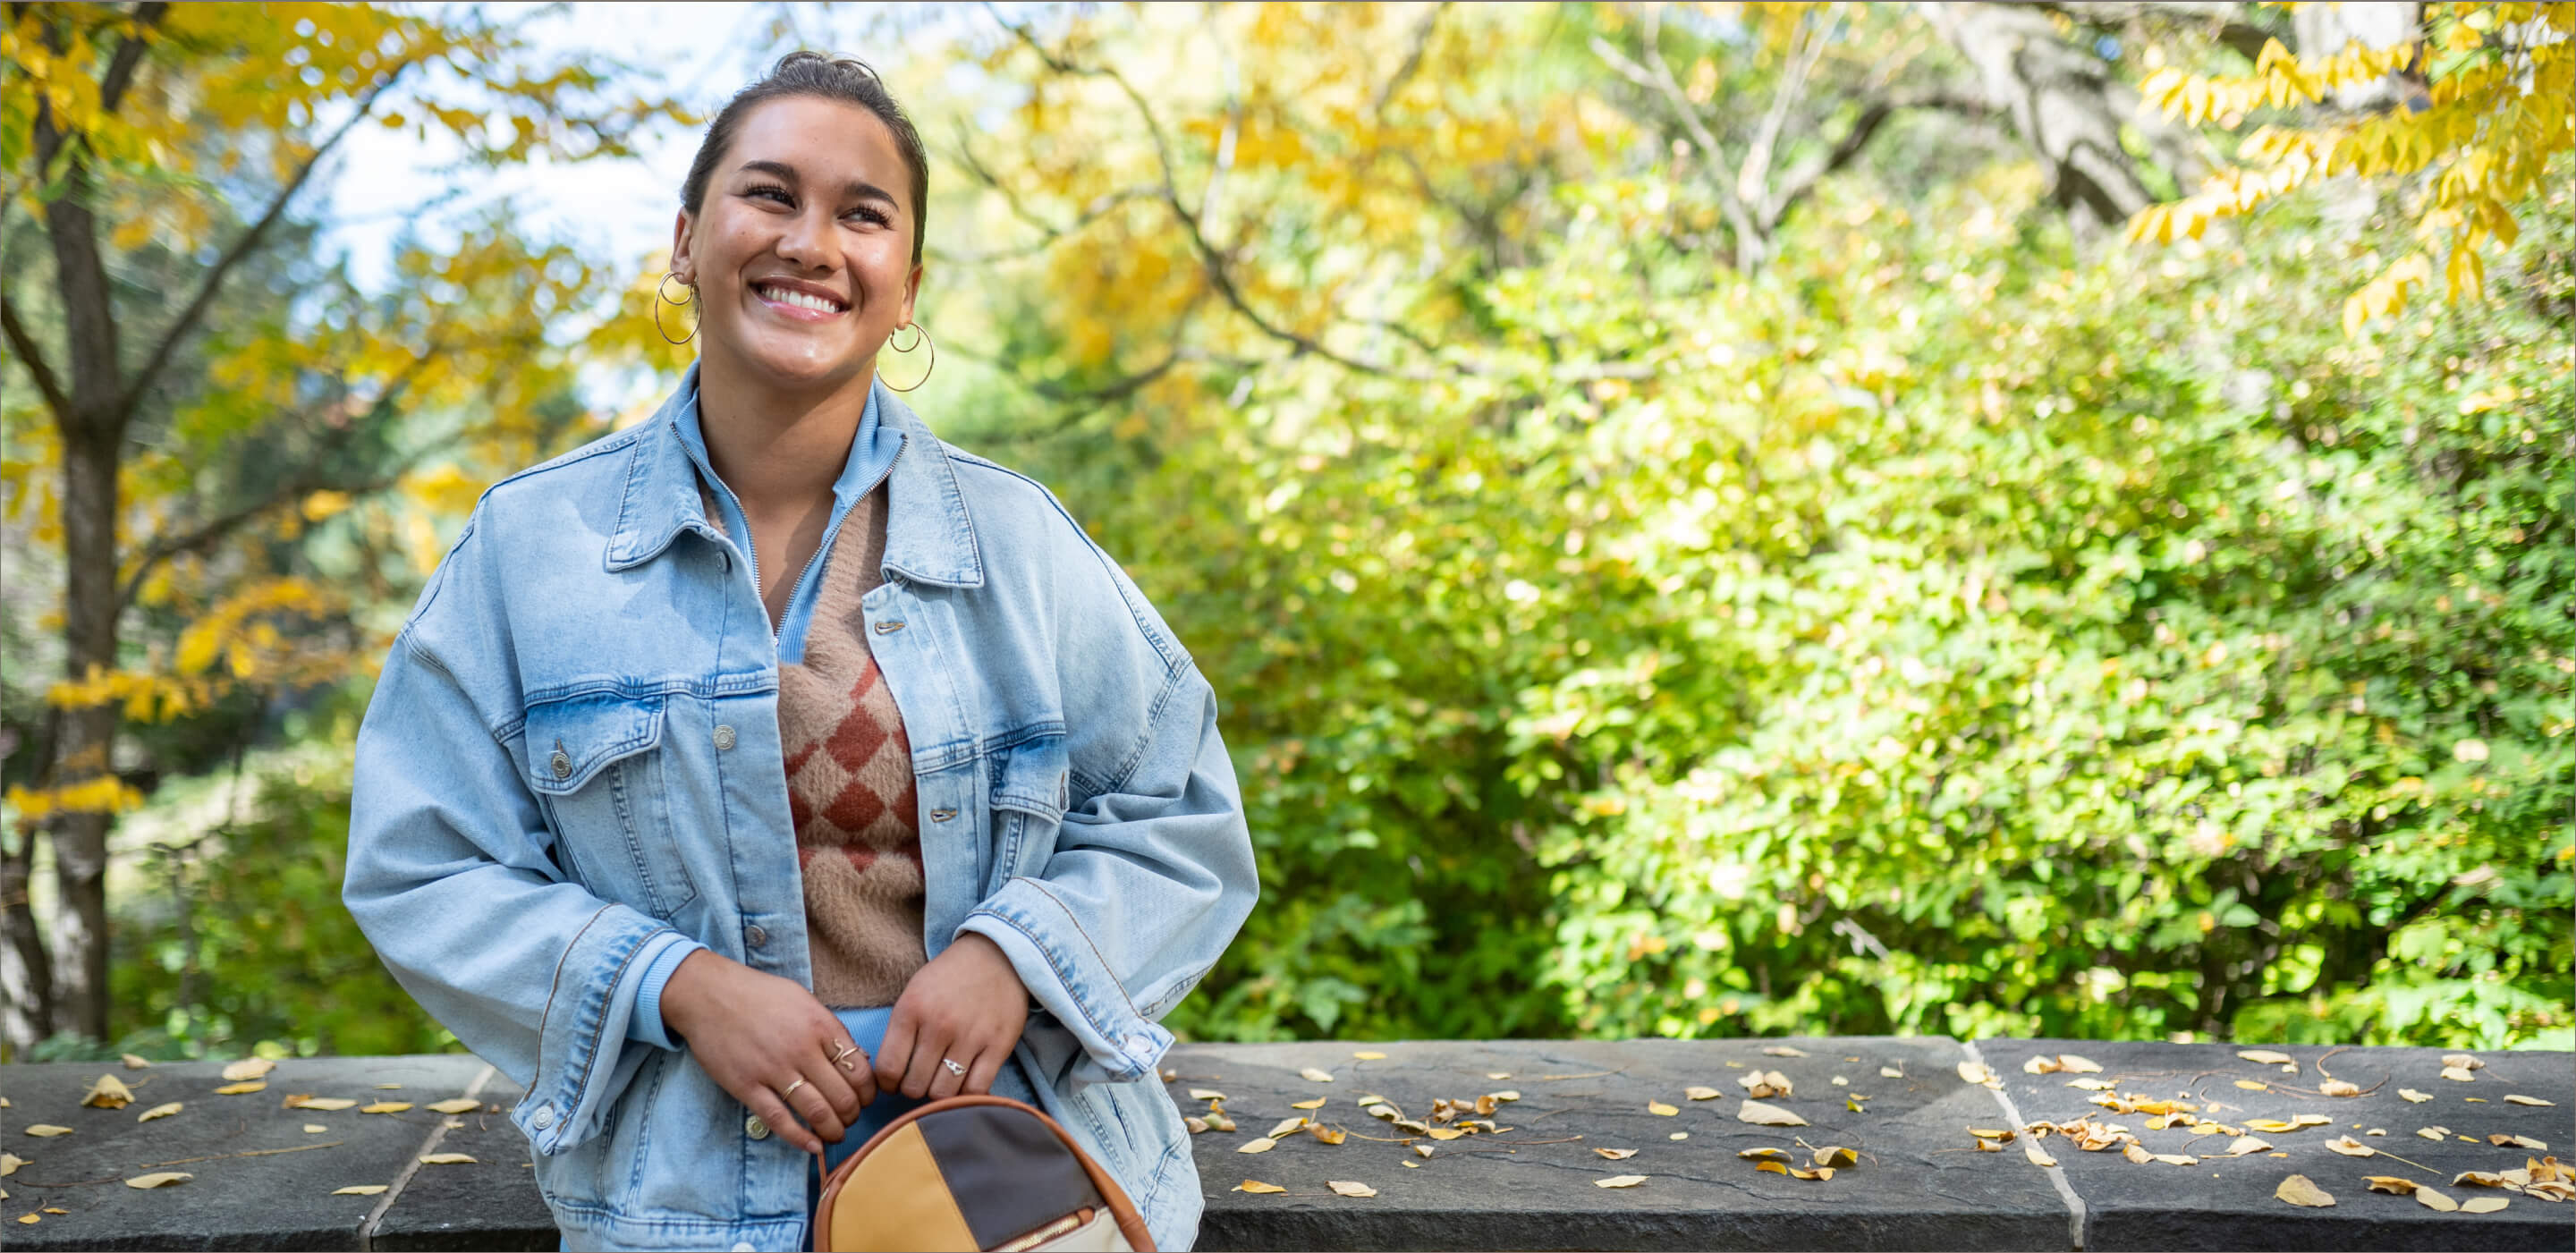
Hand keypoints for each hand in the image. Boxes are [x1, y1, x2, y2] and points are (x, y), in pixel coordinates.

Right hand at [660, 949, 878, 1155]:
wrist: (709, 995)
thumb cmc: (759, 995)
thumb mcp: (804, 1000)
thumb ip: (830, 1029)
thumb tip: (858, 1059)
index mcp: (820, 1025)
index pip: (859, 1069)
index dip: (868, 1091)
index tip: (865, 1098)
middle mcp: (801, 1049)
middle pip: (842, 1095)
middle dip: (853, 1114)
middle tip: (851, 1119)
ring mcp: (773, 1070)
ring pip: (816, 1112)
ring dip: (833, 1130)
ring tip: (836, 1134)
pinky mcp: (747, 1087)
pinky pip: (779, 1120)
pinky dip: (800, 1138)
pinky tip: (813, 1147)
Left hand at [877, 932, 1029, 1101]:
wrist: (998, 955)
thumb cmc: (949, 977)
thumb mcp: (914, 992)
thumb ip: (900, 1030)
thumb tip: (889, 1076)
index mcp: (912, 1010)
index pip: (888, 1068)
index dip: (887, 1084)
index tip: (893, 1083)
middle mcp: (939, 1025)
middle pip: (914, 1086)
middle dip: (913, 1089)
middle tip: (920, 1080)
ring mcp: (971, 1037)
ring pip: (943, 1093)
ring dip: (939, 1094)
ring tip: (941, 1081)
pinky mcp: (998, 1046)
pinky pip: (976, 1090)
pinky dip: (966, 1095)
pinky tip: (963, 1084)